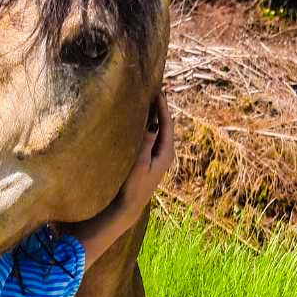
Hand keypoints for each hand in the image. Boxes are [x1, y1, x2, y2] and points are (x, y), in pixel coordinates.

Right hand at [117, 91, 173, 220]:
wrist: (130, 206)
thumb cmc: (133, 186)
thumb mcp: (140, 164)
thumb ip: (146, 143)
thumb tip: (153, 124)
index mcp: (166, 153)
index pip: (167, 124)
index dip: (163, 107)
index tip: (159, 91)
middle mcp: (166, 153)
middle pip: (166, 124)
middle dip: (161, 108)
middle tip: (156, 90)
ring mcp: (160, 156)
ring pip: (161, 130)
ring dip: (156, 115)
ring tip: (151, 100)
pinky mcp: (152, 159)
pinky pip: (155, 136)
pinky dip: (151, 125)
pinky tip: (144, 119)